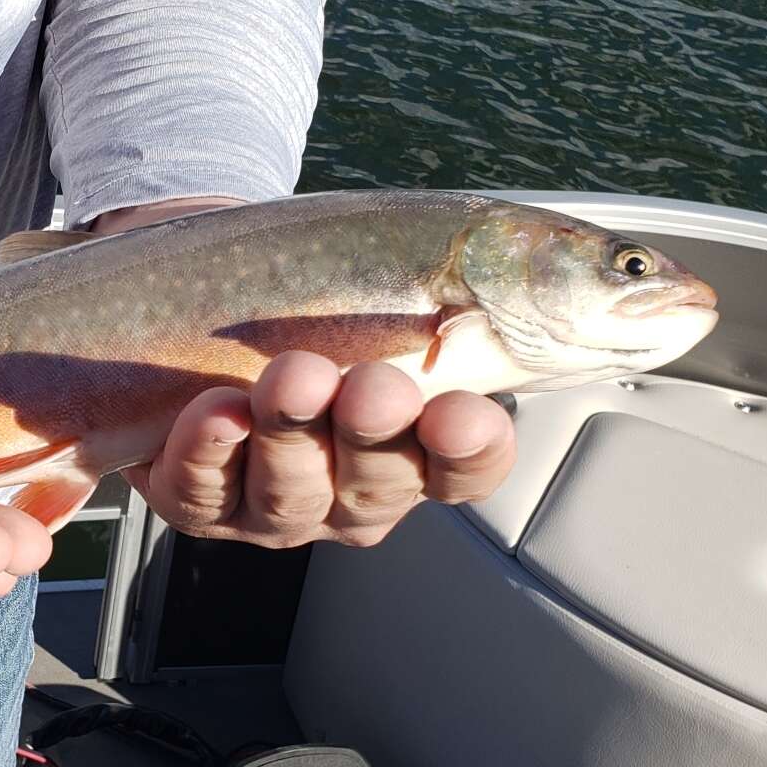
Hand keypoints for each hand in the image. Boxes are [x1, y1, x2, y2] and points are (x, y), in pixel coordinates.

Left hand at [94, 198, 516, 548]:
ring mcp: (275, 503)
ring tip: (291, 377)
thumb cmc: (314, 296)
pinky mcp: (200, 499)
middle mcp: (351, 489)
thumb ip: (471, 287)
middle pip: (376, 482)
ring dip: (293, 433)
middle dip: (375, 433)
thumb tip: (567, 264)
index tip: (465, 415)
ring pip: (290, 490)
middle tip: (375, 387)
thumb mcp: (407, 283)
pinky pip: (203, 490)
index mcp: (417, 449)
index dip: (469, 453)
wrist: (202, 293)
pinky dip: (209, 452)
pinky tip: (218, 411)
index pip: (463, 469)